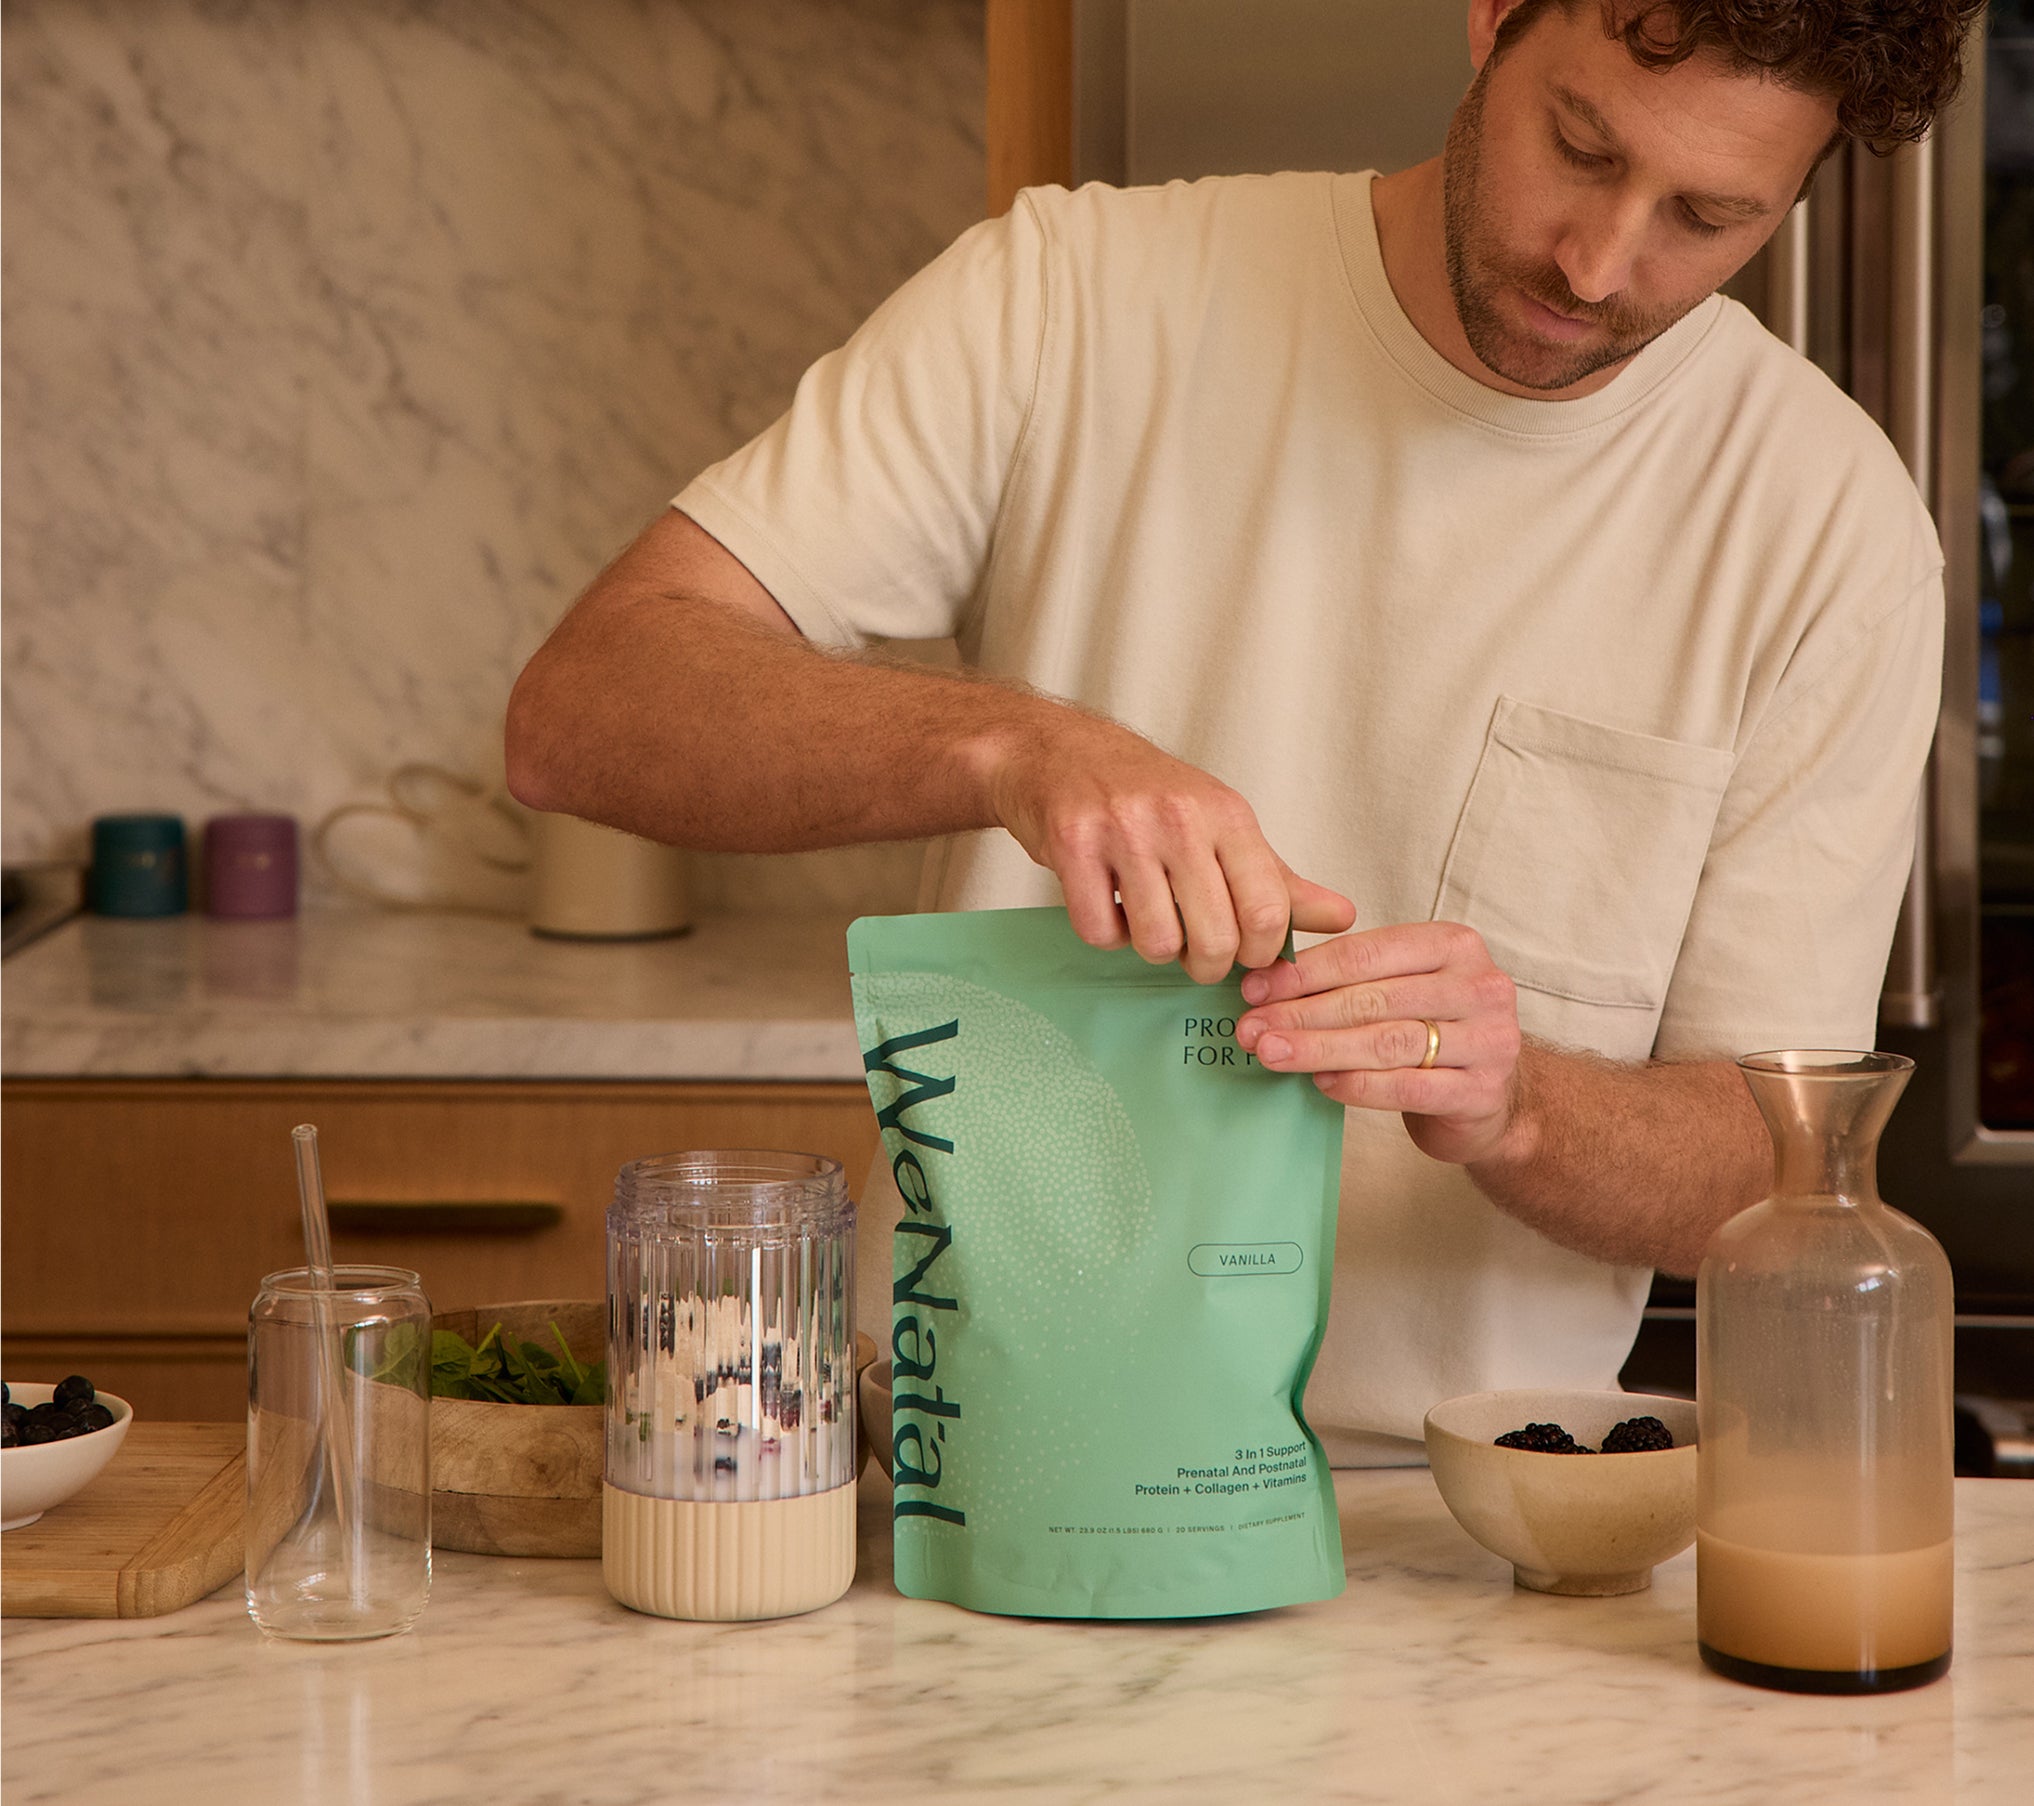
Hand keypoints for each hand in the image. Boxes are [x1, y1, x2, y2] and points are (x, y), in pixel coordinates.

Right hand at [983, 713, 1354, 982]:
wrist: (1057, 750)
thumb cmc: (1146, 793)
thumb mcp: (1221, 825)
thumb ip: (1278, 880)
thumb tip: (1342, 917)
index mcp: (1227, 814)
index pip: (1267, 911)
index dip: (1258, 953)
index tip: (1242, 953)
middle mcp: (1179, 818)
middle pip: (1215, 939)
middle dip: (1205, 964)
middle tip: (1192, 949)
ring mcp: (1123, 830)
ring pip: (1156, 943)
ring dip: (1151, 946)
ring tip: (1145, 914)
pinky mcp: (1072, 845)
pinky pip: (1099, 932)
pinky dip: (1105, 933)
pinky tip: (1106, 901)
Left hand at [1235, 922, 1522, 1165]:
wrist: (1492, 1098)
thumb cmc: (1433, 1033)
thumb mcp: (1403, 988)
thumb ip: (1351, 977)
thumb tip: (1266, 983)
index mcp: (1454, 945)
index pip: (1367, 954)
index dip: (1305, 972)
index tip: (1254, 989)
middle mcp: (1479, 986)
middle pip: (1372, 998)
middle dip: (1302, 1013)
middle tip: (1252, 1028)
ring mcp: (1489, 1040)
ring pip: (1387, 1042)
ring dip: (1320, 1048)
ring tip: (1272, 1054)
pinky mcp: (1482, 1091)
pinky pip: (1408, 1087)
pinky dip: (1358, 1085)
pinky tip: (1321, 1083)